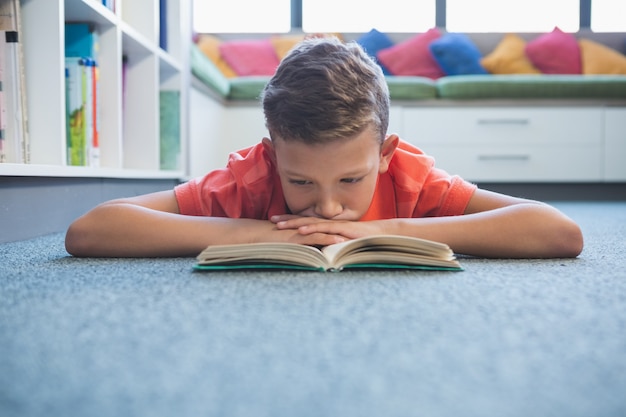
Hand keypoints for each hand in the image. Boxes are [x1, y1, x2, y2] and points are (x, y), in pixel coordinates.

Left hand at [271, 215, 387, 240]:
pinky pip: (323, 229)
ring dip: (294, 223)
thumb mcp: (343, 243)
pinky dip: (311, 230)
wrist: (381, 235)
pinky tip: (300, 231)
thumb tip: (319, 252)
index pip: (307, 222)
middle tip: (271, 220)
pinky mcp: (341, 230)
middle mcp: (329, 223)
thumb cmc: (363, 240)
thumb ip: (330, 245)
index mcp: (328, 226)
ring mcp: (334, 225)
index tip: (277, 221)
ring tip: (279, 225)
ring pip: (311, 223)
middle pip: (305, 220)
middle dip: (287, 220)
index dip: (292, 221)